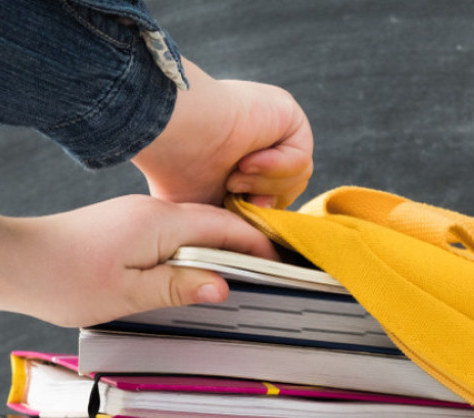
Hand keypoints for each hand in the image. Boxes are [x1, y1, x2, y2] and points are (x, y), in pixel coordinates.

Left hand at [0, 195, 277, 326]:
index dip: (255, 245)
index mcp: (159, 223)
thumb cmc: (63, 280)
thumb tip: (221, 287)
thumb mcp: (128, 294)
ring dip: (214, 250)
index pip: (224, 226)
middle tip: (265, 275)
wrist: (12, 262)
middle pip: (212, 224)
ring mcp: (135, 215)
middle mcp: (151, 212)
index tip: (278, 265)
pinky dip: (189, 251)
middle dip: (241, 247)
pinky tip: (188, 273)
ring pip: (191, 228)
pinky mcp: (123, 224)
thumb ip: (178, 288)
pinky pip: (170, 234)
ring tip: (233, 278)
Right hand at [132, 60, 312, 208]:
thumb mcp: (206, 209)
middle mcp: (260, 142)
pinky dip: (276, 168)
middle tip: (236, 199)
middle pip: (289, 190)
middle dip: (265, 203)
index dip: (259, 215)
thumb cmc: (174, 171)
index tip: (240, 224)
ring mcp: (275, 128)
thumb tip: (257, 247)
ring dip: (264, 185)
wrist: (172, 134)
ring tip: (234, 178)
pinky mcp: (288, 115)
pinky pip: (301, 158)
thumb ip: (233, 223)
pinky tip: (247, 161)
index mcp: (241, 161)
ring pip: (297, 177)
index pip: (271, 199)